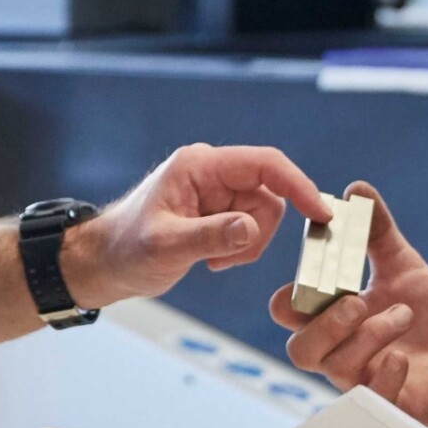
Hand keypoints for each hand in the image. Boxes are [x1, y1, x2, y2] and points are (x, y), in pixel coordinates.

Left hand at [65, 144, 332, 308]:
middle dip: (259, 232)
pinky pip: (252, 226)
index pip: (264, 164)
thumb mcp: (167, 247)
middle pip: (270, 194)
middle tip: (230, 258)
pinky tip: (213, 260)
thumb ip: (210, 236)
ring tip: (215, 261)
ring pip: (264, 213)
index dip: (298, 185)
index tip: (321, 213)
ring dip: (249, 243)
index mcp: (199, 165)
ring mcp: (216, 190)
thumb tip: (250, 228)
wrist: (106, 263)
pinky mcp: (218, 209)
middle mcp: (212, 172)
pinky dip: (242, 248)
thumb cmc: (126, 250)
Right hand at [270, 180, 427, 427]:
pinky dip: (385, 377)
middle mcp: (338, 353)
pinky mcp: (388, 406)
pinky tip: (403, 357)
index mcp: (332, 319)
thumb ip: (377, 232)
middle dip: (324, 323)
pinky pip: (372, 400)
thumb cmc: (426, 314)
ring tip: (403, 315)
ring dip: (368, 336)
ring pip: (336, 368)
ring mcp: (361, 382)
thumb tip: (356, 189)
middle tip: (357, 300)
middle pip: (300, 350)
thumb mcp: (402, 265)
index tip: (319, 272)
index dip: (290, 297)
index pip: (287, 313)